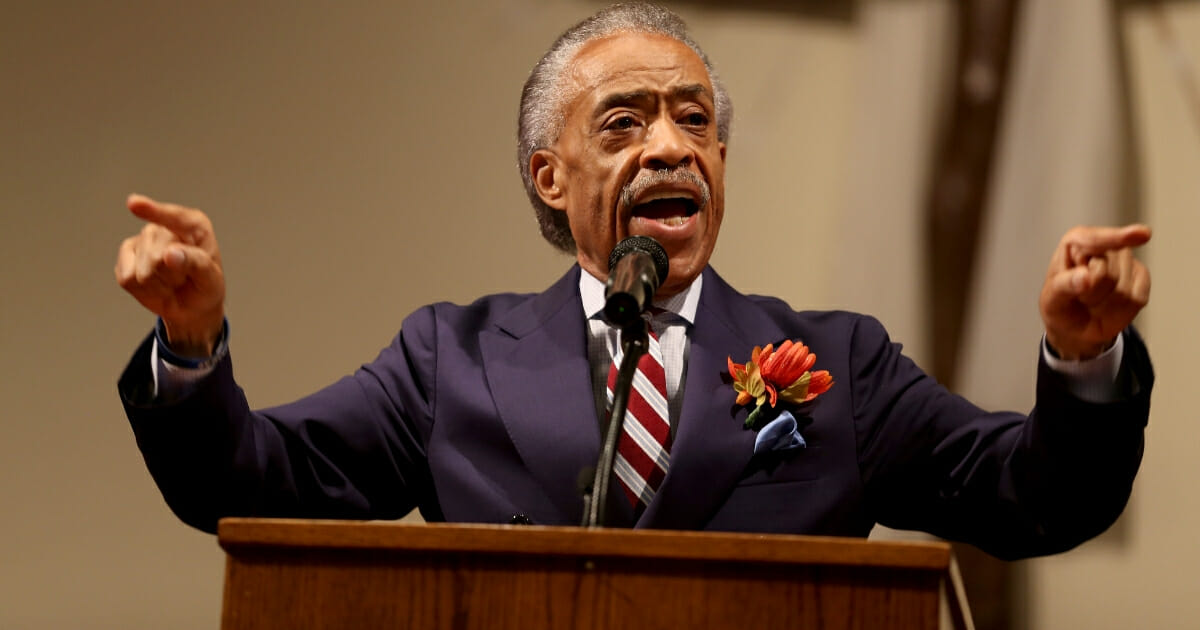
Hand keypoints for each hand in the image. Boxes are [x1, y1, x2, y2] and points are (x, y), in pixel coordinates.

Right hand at [115, 194, 224, 356]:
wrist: (192, 305)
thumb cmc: (205, 286)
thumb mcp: (211, 278)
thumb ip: (195, 263)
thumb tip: (169, 253)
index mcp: (193, 225)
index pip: (173, 217)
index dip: (153, 211)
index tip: (133, 203)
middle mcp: (164, 227)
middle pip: (155, 257)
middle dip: (172, 277)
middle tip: (184, 278)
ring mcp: (142, 240)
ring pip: (141, 272)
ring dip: (159, 286)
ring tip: (172, 283)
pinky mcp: (126, 257)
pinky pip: (127, 279)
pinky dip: (144, 291)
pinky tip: (156, 287)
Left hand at [1039, 224, 1150, 359]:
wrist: (1075, 327)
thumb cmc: (1061, 307)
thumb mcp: (1052, 299)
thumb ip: (1064, 285)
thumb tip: (1086, 277)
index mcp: (1076, 242)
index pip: (1094, 240)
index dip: (1115, 239)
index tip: (1142, 235)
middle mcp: (1103, 246)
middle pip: (1107, 272)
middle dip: (1091, 293)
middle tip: (1079, 298)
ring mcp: (1125, 261)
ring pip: (1123, 288)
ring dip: (1104, 303)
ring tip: (1092, 302)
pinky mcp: (1141, 278)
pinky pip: (1137, 297)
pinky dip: (1123, 310)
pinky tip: (1109, 306)